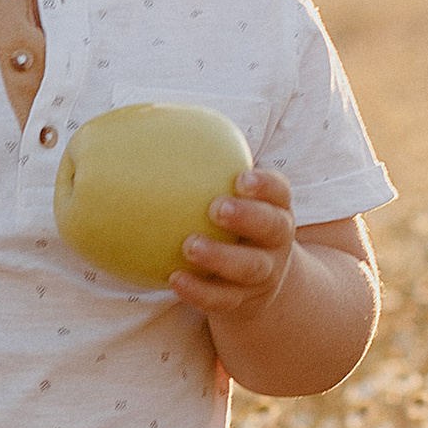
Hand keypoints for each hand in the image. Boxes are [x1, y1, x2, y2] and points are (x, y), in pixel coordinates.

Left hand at [167, 165, 296, 332]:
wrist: (257, 286)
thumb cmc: (232, 226)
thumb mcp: (231, 198)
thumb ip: (203, 169)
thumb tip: (146, 125)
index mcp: (275, 209)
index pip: (280, 192)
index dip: (266, 185)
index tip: (240, 177)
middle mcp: (276, 241)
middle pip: (273, 228)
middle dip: (248, 216)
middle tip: (215, 207)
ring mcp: (262, 274)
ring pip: (249, 267)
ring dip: (220, 257)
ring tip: (188, 245)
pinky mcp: (243, 302)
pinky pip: (222, 300)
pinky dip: (200, 291)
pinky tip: (173, 279)